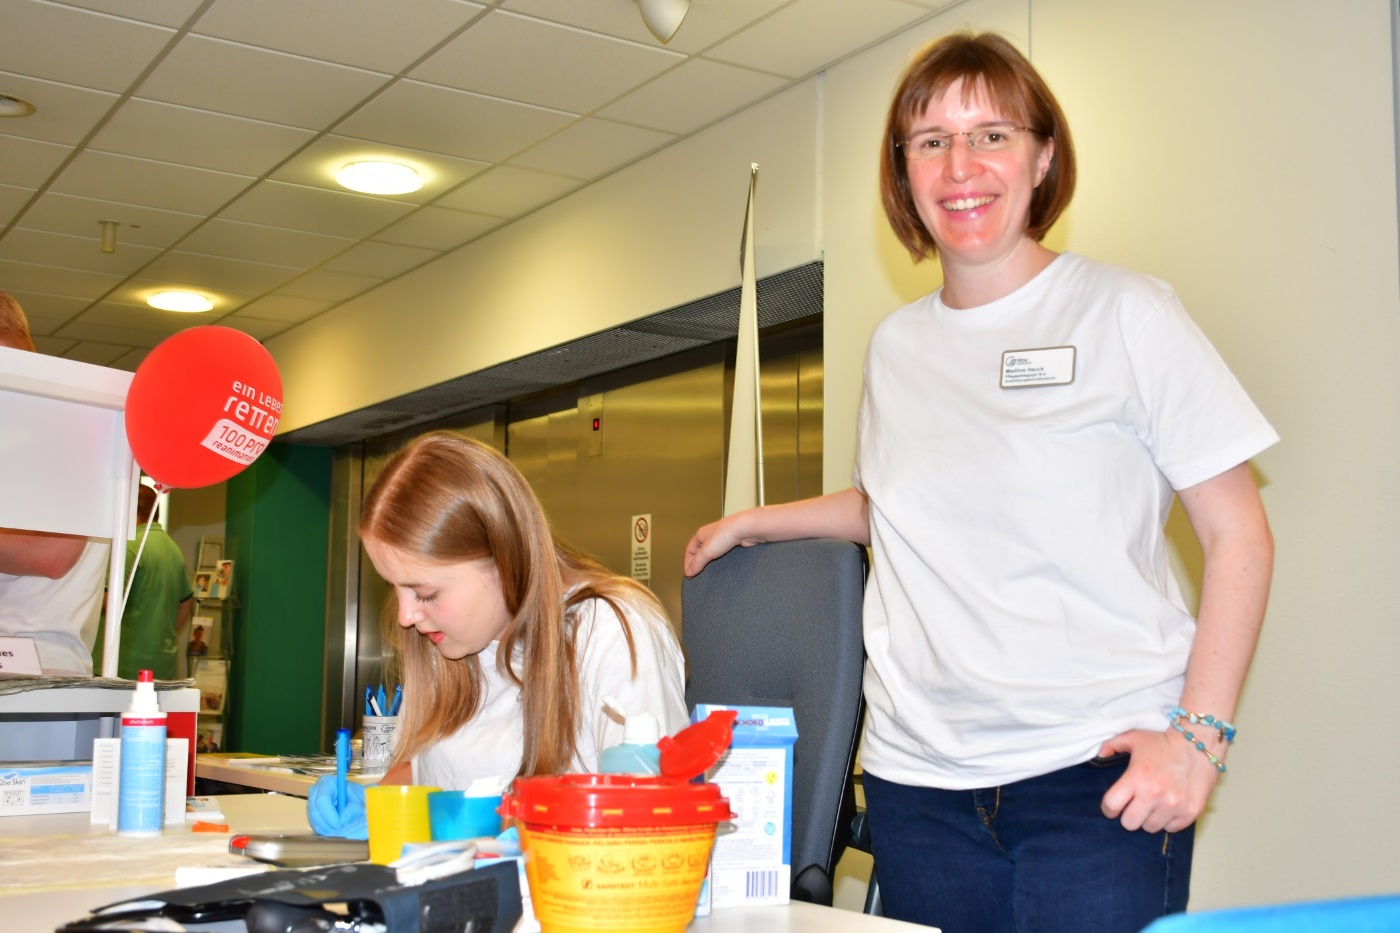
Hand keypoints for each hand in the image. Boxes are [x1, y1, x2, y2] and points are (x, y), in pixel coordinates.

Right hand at [307, 775, 367, 839]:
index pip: (322, 799)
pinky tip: (336, 832)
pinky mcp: (311, 814)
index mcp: (327, 783)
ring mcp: (311, 803)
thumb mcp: (359, 801)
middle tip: (341, 831)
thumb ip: (354, 809)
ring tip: (341, 831)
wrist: (354, 799)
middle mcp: (315, 792)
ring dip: (327, 830)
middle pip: (316, 812)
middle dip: (328, 824)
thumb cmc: (357, 797)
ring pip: (314, 821)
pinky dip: (325, 831)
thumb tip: (342, 820)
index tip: (339, 824)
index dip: (329, 814)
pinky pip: (315, 826)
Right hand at [683, 513, 761, 577]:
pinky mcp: (732, 542)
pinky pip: (723, 553)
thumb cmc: (723, 536)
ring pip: (712, 551)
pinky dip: (720, 560)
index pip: (689, 549)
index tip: (688, 573)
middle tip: (697, 574)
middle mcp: (710, 535)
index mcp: (700, 535)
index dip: (687, 561)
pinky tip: (722, 566)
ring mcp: (722, 538)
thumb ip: (697, 563)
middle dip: (698, 562)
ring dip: (709, 561)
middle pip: (700, 550)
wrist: (745, 529)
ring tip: (709, 572)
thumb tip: (688, 572)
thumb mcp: (706, 551)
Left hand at [1098, 729, 1220, 832]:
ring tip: (1154, 804)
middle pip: (1129, 823)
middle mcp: (1154, 794)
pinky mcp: (1190, 813)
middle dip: (1129, 815)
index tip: (1112, 807)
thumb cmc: (1163, 742)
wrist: (1199, 745)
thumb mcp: (1134, 738)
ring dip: (1149, 818)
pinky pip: (1171, 828)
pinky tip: (1169, 806)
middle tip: (1135, 806)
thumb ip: (1112, 745)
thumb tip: (1099, 755)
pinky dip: (1168, 821)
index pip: (1111, 805)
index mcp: (1136, 777)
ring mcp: (1174, 806)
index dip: (1108, 808)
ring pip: (1150, 828)